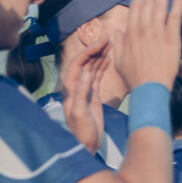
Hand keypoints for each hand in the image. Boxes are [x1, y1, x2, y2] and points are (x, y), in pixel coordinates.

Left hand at [61, 36, 108, 152]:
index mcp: (70, 88)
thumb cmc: (81, 132)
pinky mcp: (92, 95)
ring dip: (100, 55)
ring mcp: (84, 90)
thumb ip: (81, 93)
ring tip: (111, 43)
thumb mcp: (80, 113)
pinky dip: (103, 66)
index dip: (89, 51)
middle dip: (95, 48)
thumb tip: (86, 72)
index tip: (101, 41)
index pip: (78, 63)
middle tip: (108, 36)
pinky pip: (97, 76)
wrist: (86, 145)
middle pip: (85, 62)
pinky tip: (109, 58)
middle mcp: (76, 86)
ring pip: (92, 67)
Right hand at [111, 0, 181, 90]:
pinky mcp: (172, 39)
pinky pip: (174, 18)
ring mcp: (158, 33)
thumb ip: (117, 45)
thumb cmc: (134, 78)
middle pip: (147, 3)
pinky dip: (177, 5)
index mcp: (130, 34)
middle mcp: (143, 30)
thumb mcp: (118, 61)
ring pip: (159, 6)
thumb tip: (116, 33)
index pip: (135, 9)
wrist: (149, 89)